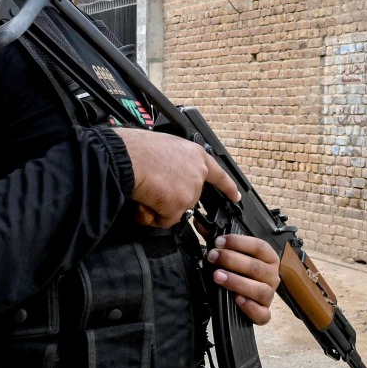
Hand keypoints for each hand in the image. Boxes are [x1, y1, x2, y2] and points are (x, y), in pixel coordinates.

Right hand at [112, 128, 240, 227]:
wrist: (130, 157)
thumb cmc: (139, 149)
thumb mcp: (167, 148)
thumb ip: (177, 163)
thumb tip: (170, 177)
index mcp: (196, 155)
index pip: (218, 174)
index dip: (228, 187)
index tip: (236, 196)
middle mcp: (198, 173)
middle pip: (190, 196)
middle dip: (172, 199)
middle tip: (154, 189)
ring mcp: (191, 190)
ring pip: (176, 209)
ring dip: (160, 207)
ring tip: (146, 191)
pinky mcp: (180, 205)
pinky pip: (166, 219)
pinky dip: (153, 216)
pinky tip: (146, 203)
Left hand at [205, 233, 280, 324]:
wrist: (246, 297)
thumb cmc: (240, 272)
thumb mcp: (230, 253)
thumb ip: (217, 239)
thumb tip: (199, 222)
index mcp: (268, 258)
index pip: (259, 246)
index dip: (239, 242)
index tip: (219, 241)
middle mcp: (272, 275)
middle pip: (256, 267)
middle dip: (232, 260)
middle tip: (213, 257)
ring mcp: (269, 295)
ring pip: (259, 289)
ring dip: (237, 282)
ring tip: (218, 276)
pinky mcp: (264, 313)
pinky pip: (262, 313)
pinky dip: (250, 308)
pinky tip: (236, 300)